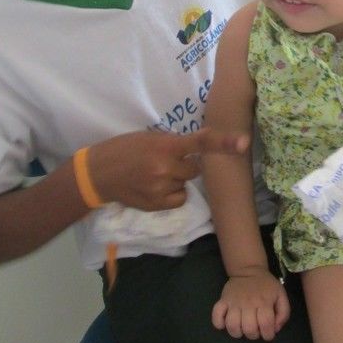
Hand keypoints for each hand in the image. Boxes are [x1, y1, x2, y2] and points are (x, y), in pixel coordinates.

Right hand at [86, 128, 248, 210]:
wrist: (98, 173)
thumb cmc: (124, 149)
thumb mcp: (149, 138)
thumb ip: (173, 144)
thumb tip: (196, 149)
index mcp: (165, 145)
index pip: (200, 142)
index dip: (224, 142)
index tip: (244, 143)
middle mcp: (166, 167)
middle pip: (195, 168)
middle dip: (186, 164)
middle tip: (167, 161)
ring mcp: (161, 188)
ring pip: (186, 184)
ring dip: (177, 180)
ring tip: (154, 175)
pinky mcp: (156, 204)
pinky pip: (179, 199)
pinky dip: (172, 194)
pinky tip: (155, 188)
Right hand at [212, 267, 289, 340]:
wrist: (249, 270)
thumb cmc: (266, 286)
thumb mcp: (281, 296)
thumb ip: (283, 313)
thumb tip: (275, 328)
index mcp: (264, 301)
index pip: (266, 324)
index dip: (268, 335)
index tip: (268, 333)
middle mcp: (248, 302)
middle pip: (249, 328)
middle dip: (254, 335)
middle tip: (255, 329)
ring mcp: (234, 302)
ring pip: (232, 325)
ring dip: (237, 332)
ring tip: (242, 328)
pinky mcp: (223, 300)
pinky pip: (216, 315)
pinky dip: (219, 323)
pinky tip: (225, 323)